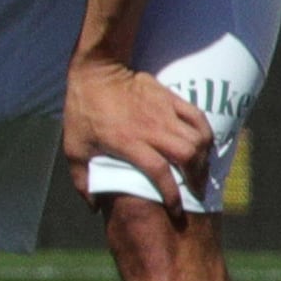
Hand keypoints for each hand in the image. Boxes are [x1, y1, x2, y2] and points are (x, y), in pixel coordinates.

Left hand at [63, 56, 215, 214]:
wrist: (96, 71)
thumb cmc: (83, 110)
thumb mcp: (74, 146)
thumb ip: (81, 178)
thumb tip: (93, 206)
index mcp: (127, 142)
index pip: (158, 172)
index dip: (171, 194)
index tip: (176, 209)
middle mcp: (150, 129)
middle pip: (187, 155)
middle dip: (196, 177)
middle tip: (196, 190)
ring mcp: (163, 112)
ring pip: (197, 138)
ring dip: (204, 158)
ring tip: (201, 171)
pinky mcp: (171, 99)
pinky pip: (198, 118)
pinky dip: (207, 134)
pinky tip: (205, 146)